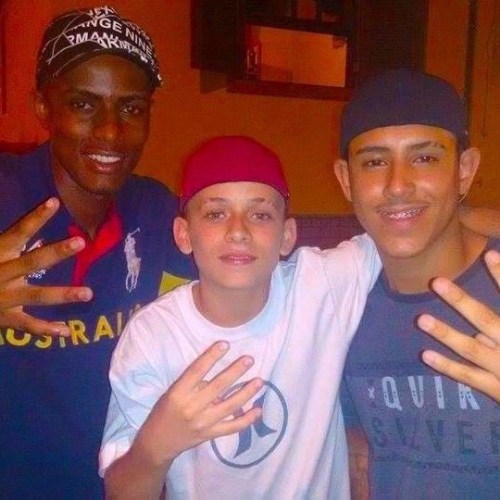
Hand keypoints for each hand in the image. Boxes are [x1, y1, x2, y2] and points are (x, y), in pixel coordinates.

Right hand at [0, 198, 92, 336]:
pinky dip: (46, 329)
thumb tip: (40, 233)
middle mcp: (0, 274)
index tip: (55, 202)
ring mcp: (4, 298)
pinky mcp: (5, 319)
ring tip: (88, 293)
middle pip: (31, 262)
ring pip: (36, 296)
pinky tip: (66, 331)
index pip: (18, 232)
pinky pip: (28, 325)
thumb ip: (11, 244)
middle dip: (55, 252)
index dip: (35, 217)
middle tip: (79, 241)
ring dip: (62, 294)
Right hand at [133, 341, 263, 468]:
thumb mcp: (172, 393)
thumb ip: (192, 383)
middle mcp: (191, 407)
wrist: (158, 443)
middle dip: (235, 372)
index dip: (211, 356)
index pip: (197, 371)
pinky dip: (246, 420)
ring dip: (246, 393)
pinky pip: (232, 427)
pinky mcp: (210, 435)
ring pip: (229, 406)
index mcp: (179, 393)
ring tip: (259, 381)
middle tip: (249, 359)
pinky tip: (258, 410)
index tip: (225, 344)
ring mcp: (203, 423)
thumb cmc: (164, 411)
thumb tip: (216, 372)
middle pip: (217, 386)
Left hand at [417, 250, 499, 402]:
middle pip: (486, 319)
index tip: (489, 254)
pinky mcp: (498, 390)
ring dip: (445, 333)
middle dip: (461, 300)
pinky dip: (448, 367)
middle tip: (436, 281)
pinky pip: (470, 377)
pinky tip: (425, 354)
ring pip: (471, 349)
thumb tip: (486, 324)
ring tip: (421, 319)